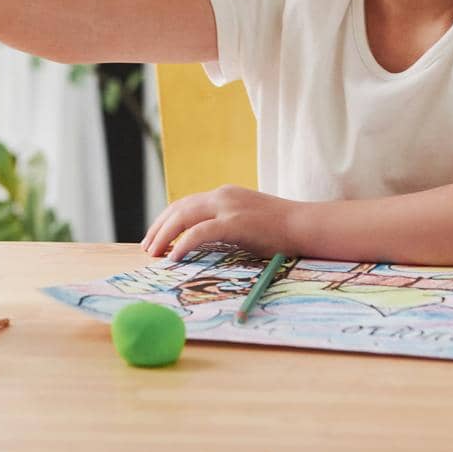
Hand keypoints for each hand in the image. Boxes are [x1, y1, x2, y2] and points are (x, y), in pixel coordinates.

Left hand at [141, 185, 296, 261]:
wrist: (304, 226)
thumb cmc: (280, 230)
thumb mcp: (247, 221)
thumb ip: (225, 225)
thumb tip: (203, 243)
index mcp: (224, 194)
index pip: (186, 203)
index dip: (167, 220)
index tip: (156, 236)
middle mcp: (222, 196)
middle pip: (179, 208)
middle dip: (159, 228)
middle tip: (148, 248)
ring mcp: (228, 207)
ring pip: (184, 217)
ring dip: (164, 236)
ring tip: (154, 253)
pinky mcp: (234, 223)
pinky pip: (199, 233)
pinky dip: (183, 244)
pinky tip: (174, 257)